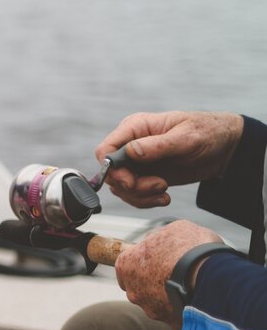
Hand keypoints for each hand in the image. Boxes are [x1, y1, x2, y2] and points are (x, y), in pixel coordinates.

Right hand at [97, 112, 243, 207]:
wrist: (224, 148)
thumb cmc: (207, 133)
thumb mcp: (186, 137)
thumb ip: (157, 145)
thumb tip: (131, 151)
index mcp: (135, 128)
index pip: (106, 150)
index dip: (111, 169)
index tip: (130, 181)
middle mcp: (131, 145)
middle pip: (112, 173)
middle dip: (132, 186)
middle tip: (159, 186)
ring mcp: (137, 163)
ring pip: (121, 187)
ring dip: (140, 196)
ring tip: (164, 192)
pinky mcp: (146, 176)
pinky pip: (134, 195)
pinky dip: (146, 201)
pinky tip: (164, 198)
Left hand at [113, 220, 223, 322]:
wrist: (210, 276)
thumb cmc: (189, 249)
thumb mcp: (175, 229)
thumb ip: (161, 237)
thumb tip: (162, 240)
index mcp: (126, 264)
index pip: (126, 265)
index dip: (142, 261)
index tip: (156, 260)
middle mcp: (132, 290)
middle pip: (140, 286)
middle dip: (154, 281)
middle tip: (175, 273)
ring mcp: (150, 308)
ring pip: (157, 302)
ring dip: (169, 296)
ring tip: (190, 285)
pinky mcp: (169, 322)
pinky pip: (175, 314)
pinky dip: (184, 308)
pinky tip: (197, 298)